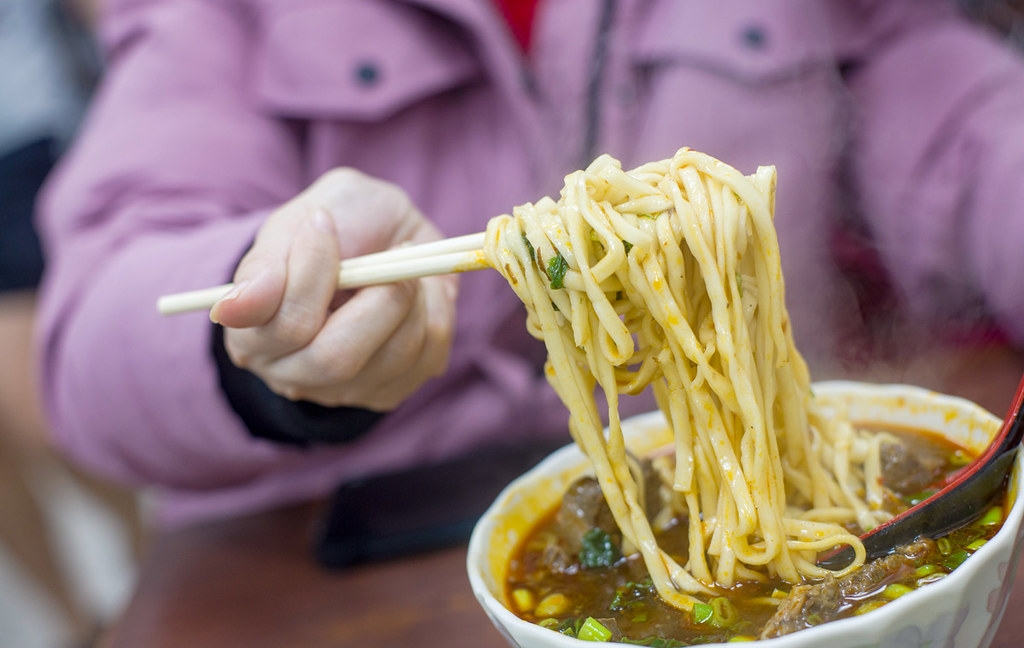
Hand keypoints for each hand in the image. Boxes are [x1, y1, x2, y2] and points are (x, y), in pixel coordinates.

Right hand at [209, 168, 456, 410]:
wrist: (385, 236)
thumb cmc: (333, 227)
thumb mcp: (296, 222)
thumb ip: (265, 264)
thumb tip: (230, 311)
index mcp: (251, 335)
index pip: (279, 326)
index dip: (307, 276)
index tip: (322, 221)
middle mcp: (292, 372)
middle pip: (335, 358)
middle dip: (378, 297)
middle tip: (391, 254)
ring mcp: (345, 389)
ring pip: (393, 354)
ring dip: (410, 296)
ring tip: (402, 263)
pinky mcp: (393, 389)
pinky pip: (428, 353)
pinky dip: (432, 308)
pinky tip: (416, 291)